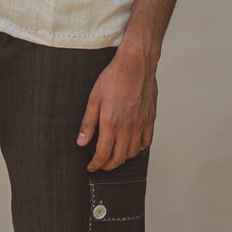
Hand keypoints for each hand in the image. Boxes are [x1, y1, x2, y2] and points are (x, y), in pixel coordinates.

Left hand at [76, 47, 156, 171]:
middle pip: (118, 158)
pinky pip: (146, 142)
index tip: (91, 166)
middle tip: (101, 164)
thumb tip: (81, 141)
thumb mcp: (94, 98)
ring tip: (114, 155)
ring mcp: (141, 124)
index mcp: (111, 123)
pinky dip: (138, 148)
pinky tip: (131, 145)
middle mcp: (128, 127)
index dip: (96, 164)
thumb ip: (88, 123)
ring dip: (122, 158)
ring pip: (132, 153)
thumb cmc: (115, 77)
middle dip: (107, 166)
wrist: (136, 64)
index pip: (103, 154)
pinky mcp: (150, 119)